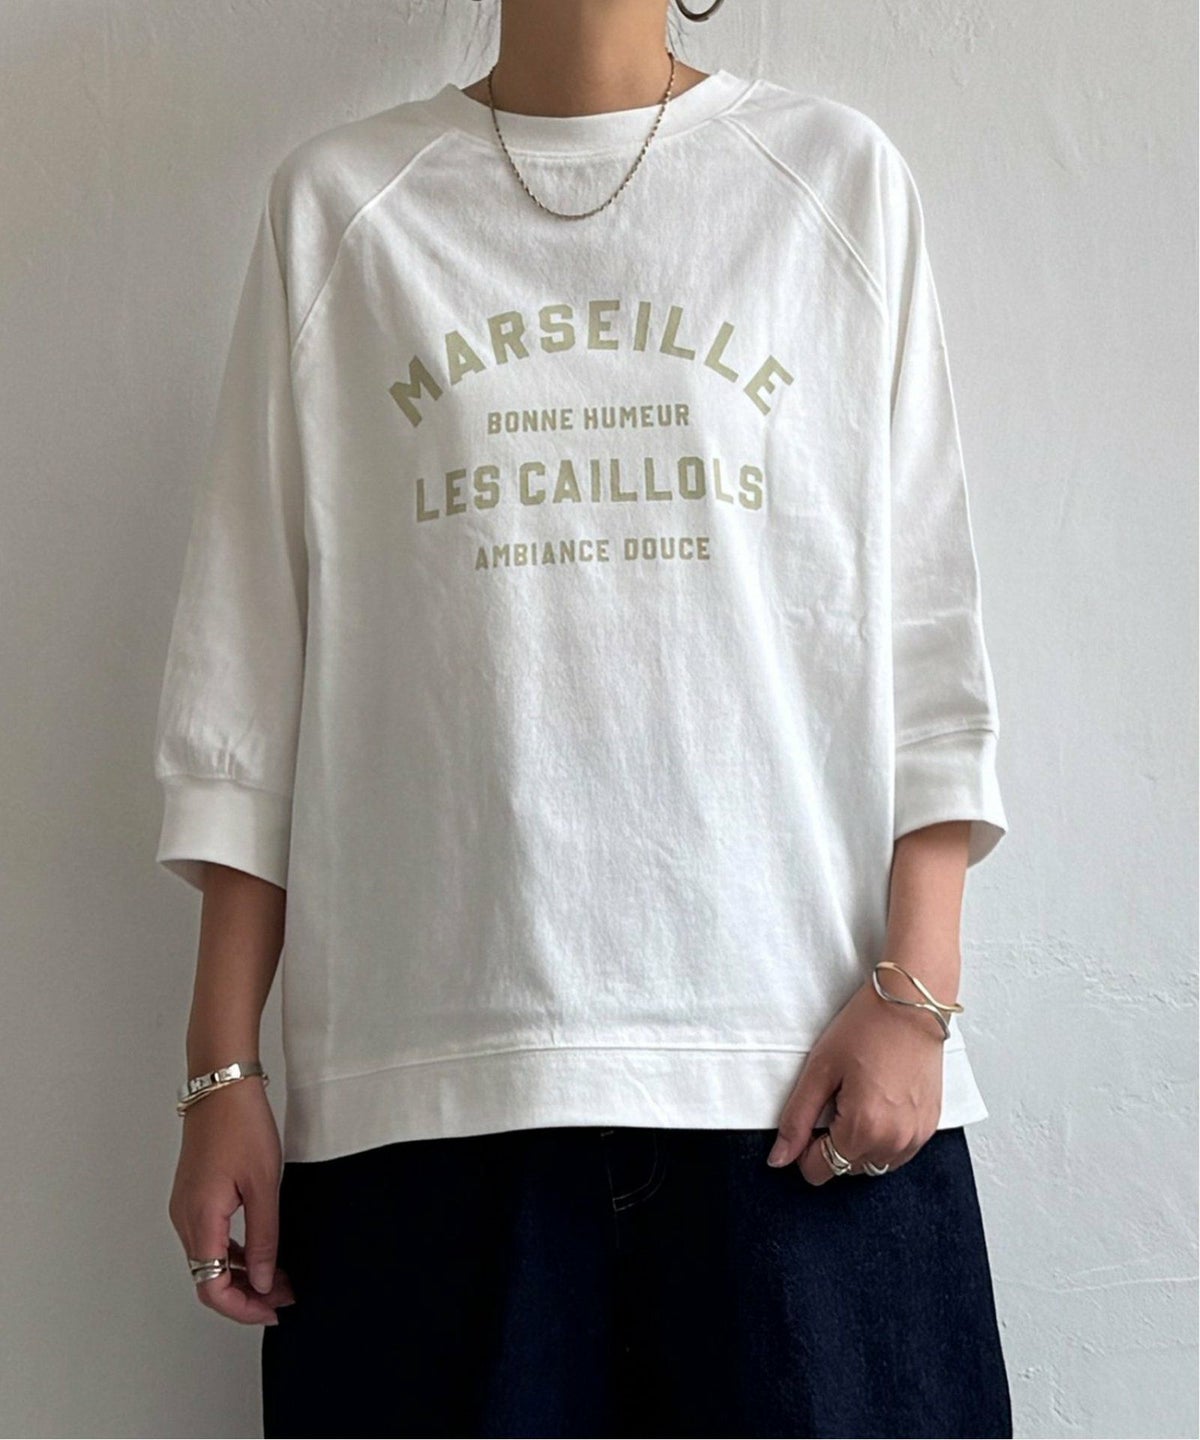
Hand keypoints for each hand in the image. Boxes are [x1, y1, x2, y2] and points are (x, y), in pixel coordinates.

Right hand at [168, 1078, 295, 1324]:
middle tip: (285, 1296)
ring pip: (208, 1260)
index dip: (243, 1308)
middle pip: (208, 1279)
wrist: (221, 1086)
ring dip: (242, 1275)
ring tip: (281, 1276)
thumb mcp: (265, 1185)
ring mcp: (185, 1207)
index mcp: (199, 1220)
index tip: (275, 1310)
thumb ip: (265, 1238)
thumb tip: (265, 1281)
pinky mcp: (193, 1196)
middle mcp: (184, 1219)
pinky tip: (262, 1252)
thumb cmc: (242, 1126)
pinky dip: (233, 1253)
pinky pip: (209, 1239)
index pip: (211, 1288)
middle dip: (247, 1295)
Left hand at [767, 973, 945, 1182]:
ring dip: (859, 1144)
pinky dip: (883, 1138)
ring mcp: (916, 1137)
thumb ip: (797, 1120)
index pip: (820, 1171)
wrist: (911, 1003)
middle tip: (836, 1099)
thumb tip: (779, 1159)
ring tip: (858, 1099)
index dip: (805, 1147)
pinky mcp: (930, 1126)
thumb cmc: (865, 1028)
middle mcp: (894, 1142)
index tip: (811, 1116)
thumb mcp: (819, 1070)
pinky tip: (879, 1103)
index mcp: (863, 1129)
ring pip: (873, 1164)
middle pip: (846, 1169)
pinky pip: (898, 1152)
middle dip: (833, 1143)